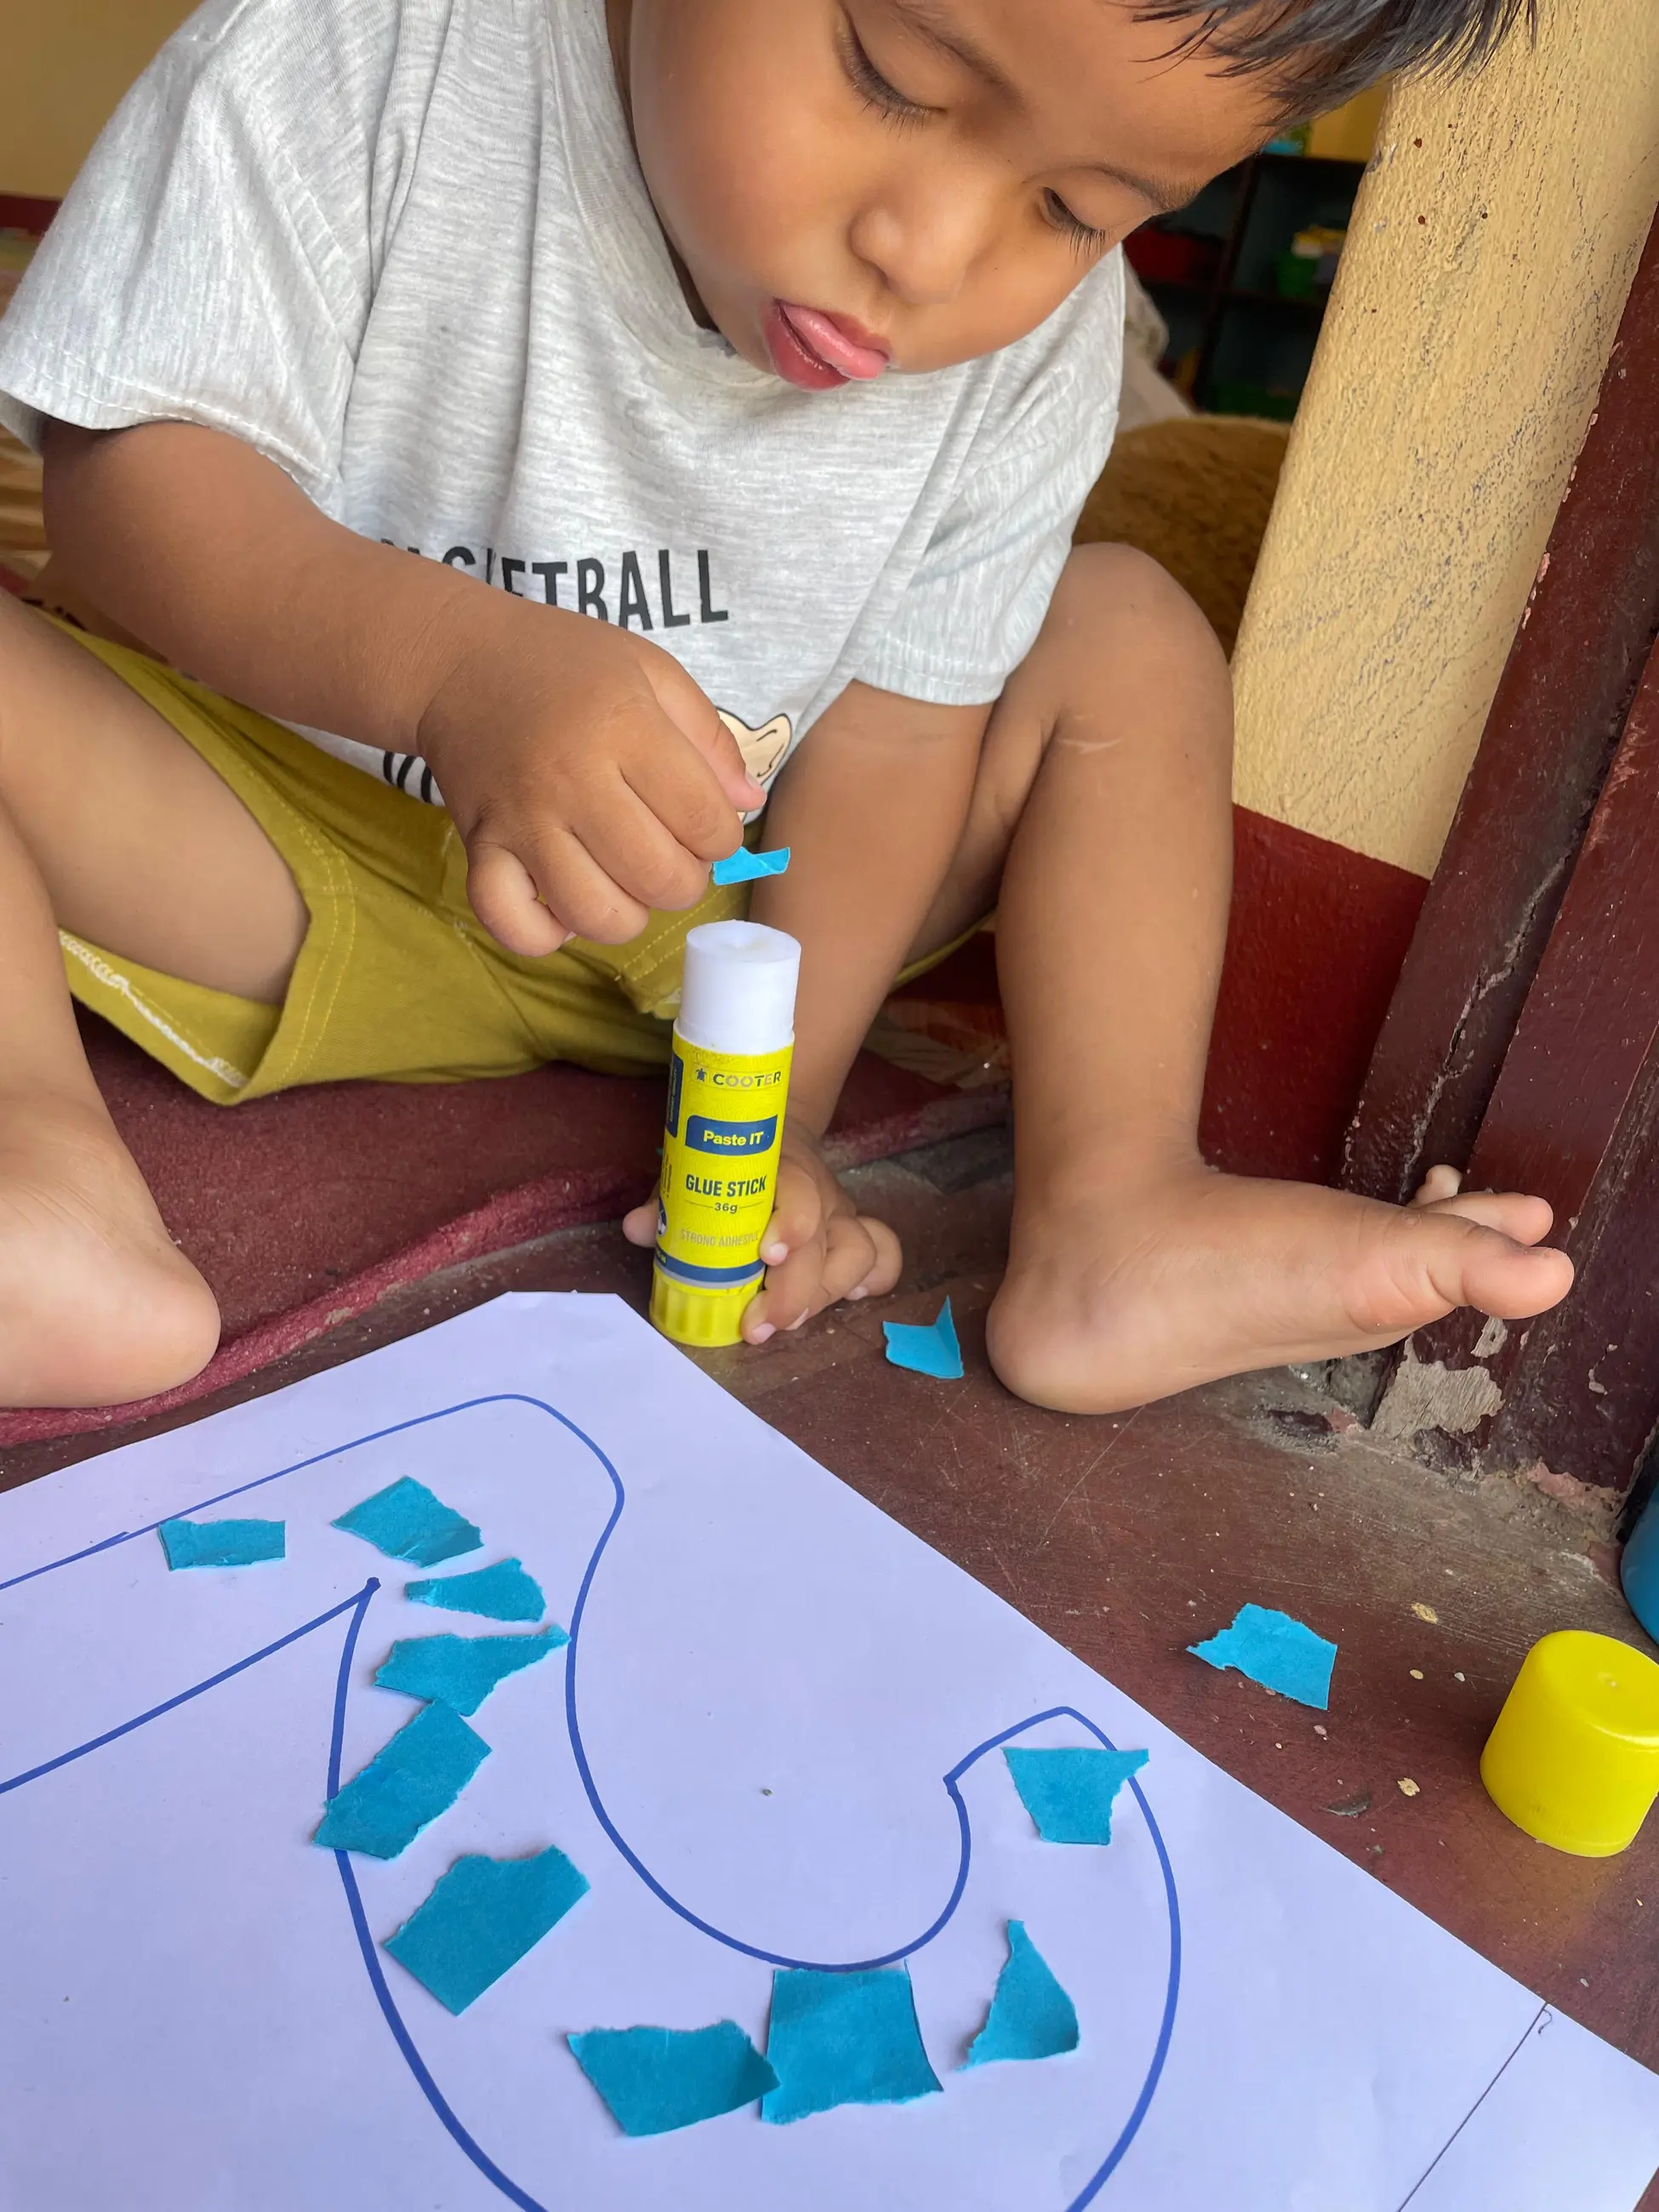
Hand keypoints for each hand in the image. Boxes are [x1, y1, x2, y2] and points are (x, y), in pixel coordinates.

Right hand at [416, 599, 762, 953]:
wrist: (456, 661)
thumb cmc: (565, 664)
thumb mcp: (652, 671)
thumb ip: (710, 736)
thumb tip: (748, 804)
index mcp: (624, 728)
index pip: (705, 821)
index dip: (722, 836)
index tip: (704, 822)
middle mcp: (572, 781)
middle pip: (659, 879)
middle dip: (684, 880)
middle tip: (668, 851)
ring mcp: (521, 822)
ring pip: (597, 915)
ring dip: (627, 914)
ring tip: (623, 879)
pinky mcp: (479, 849)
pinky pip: (514, 926)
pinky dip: (546, 934)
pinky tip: (563, 904)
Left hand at [623, 1123, 901, 1339]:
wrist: (774, 1130)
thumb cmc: (729, 1161)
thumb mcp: (693, 1169)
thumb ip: (666, 1199)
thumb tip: (637, 1228)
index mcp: (782, 1170)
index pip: (801, 1190)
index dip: (793, 1224)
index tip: (768, 1256)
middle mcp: (820, 1194)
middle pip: (831, 1242)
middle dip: (798, 1291)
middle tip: (758, 1325)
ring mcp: (842, 1217)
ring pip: (862, 1255)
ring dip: (826, 1296)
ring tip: (785, 1322)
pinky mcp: (852, 1237)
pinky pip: (883, 1260)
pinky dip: (870, 1283)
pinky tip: (844, 1300)